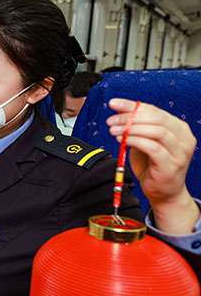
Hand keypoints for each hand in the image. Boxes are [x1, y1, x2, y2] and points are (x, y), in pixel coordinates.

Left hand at [107, 98, 198, 233]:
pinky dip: (136, 141)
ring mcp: (180, 152)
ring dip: (131, 128)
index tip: (113, 104)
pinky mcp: (171, 164)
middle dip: (130, 117)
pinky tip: (123, 141)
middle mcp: (184, 137)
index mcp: (178, 128)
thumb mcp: (144, 141)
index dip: (132, 105)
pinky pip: (153, 147)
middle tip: (111, 120)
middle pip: (157, 118)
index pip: (155, 110)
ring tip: (114, 131)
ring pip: (156, 131)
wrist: (164, 192)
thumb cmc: (153, 165)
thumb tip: (118, 108)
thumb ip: (136, 126)